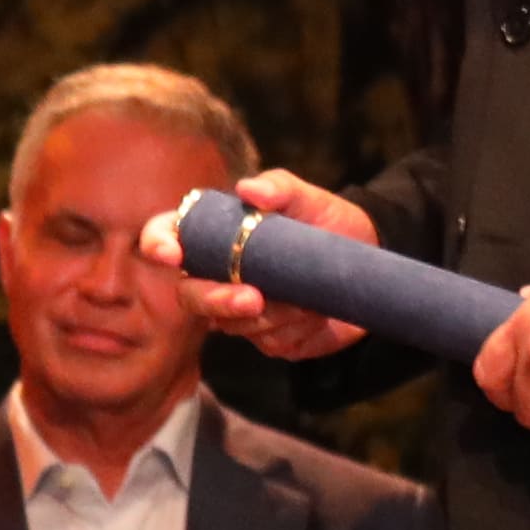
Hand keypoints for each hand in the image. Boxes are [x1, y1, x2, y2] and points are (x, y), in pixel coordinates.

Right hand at [146, 167, 375, 360]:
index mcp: (215, 235)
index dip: (158, 243)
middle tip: (254, 299)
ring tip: (307, 297)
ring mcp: (240, 310)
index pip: (167, 235)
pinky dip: (294, 327)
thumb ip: (280, 188)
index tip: (171, 254)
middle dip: (217, 300)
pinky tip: (315, 312)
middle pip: (190, 296)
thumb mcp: (310, 199)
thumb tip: (249, 189)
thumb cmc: (330, 223)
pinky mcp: (268, 337)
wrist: (371, 263)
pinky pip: (269, 341)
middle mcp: (217, 275)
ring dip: (273, 314)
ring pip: (232, 324)